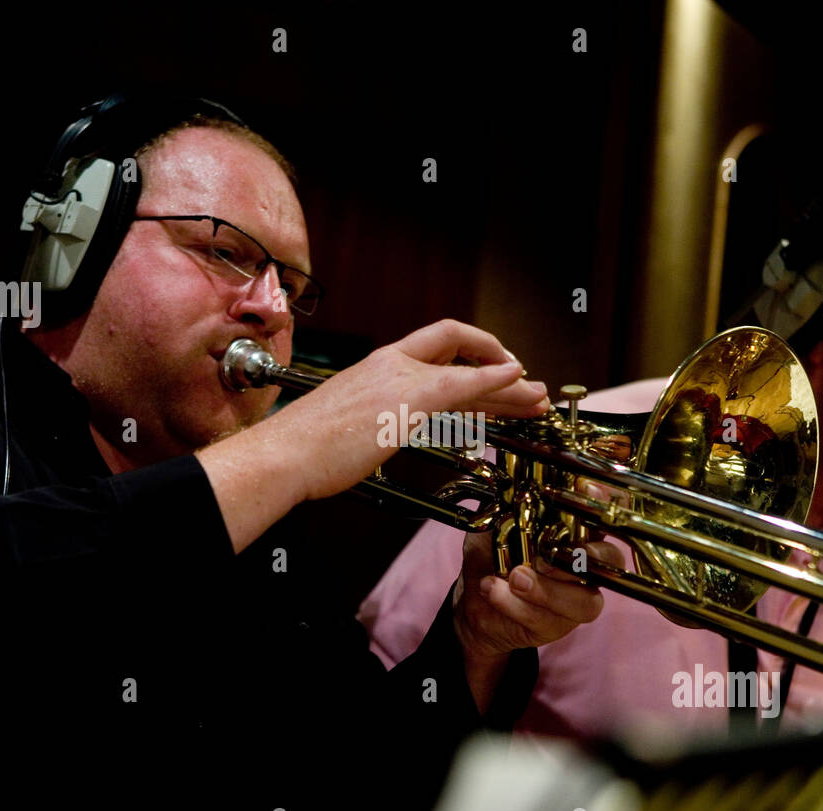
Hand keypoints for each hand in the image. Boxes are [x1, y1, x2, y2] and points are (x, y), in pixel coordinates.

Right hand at [200, 319, 546, 552]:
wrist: (285, 454)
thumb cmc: (306, 450)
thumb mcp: (348, 425)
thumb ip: (373, 419)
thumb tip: (380, 433)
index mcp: (376, 367)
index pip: (435, 346)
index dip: (468, 355)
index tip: (490, 375)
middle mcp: (391, 364)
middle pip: (459, 352)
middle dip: (498, 368)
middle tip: (528, 387)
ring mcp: (401, 379)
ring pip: (469, 371)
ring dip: (508, 384)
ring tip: (537, 397)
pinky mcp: (410, 399)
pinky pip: (465, 384)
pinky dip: (496, 382)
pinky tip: (518, 383)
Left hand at [452, 503, 623, 710]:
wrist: (474, 601)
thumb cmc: (491, 556)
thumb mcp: (492, 526)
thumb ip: (505, 511)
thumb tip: (512, 495)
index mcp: (576, 531)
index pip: (605, 513)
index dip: (604, 502)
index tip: (587, 488)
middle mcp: (585, 563)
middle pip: (610, 560)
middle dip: (581, 557)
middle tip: (544, 558)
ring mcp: (576, 597)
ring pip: (585, 601)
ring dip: (546, 590)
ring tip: (513, 578)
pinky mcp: (559, 625)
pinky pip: (548, 619)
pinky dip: (517, 605)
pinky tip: (493, 590)